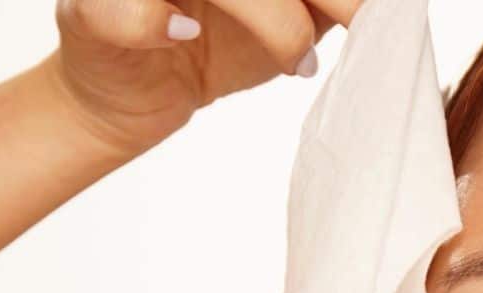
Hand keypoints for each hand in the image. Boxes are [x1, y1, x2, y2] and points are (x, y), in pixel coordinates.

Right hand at [50, 0, 363, 157]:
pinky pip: (126, 12)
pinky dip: (155, 24)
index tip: (379, 15)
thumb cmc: (217, 47)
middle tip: (363, 27)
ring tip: (296, 64)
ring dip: (273, 20)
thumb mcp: (290, 16)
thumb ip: (327, 2)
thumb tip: (393, 10)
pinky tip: (185, 37)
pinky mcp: (89, 5)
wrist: (133, 94)